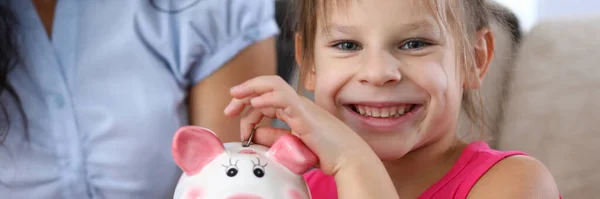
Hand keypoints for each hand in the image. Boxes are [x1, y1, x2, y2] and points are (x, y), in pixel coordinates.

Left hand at [223, 75, 373, 175]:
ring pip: (273, 85)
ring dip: (251, 89)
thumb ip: (273, 136)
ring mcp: (302, 107)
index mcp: (294, 109)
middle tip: (229, 109)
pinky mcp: (305, 115)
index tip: (237, 121)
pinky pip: (283, 98)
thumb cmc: (324, 153)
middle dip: (244, 93)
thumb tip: (253, 133)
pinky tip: (254, 104)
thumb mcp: (291, 144)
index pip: (266, 98)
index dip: (247, 106)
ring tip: (235, 97)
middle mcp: (297, 103)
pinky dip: (266, 98)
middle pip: (266, 86)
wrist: (348, 159)